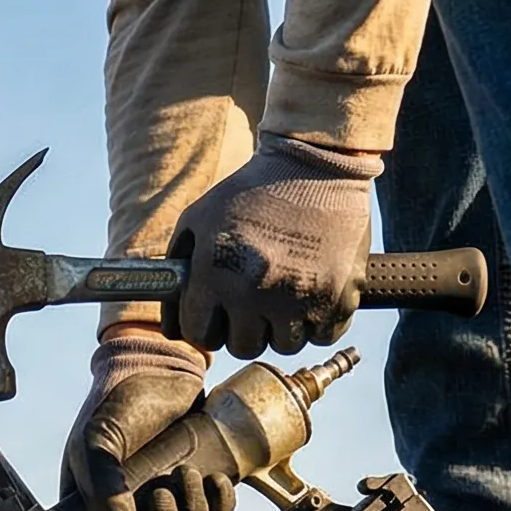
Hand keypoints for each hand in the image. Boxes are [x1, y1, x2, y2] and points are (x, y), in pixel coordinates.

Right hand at [62, 324, 235, 510]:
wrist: (158, 368)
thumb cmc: (118, 401)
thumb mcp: (97, 438)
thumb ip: (100, 486)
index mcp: (95, 506)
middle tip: (165, 495)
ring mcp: (166, 503)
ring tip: (189, 471)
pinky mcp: (199, 492)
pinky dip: (220, 505)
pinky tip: (213, 476)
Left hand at [166, 133, 377, 359]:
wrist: (315, 163)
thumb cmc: (252, 191)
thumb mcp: (199, 219)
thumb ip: (178, 270)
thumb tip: (172, 324)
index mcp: (216, 274)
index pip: (200, 335)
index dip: (208, 325)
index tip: (218, 315)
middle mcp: (256, 291)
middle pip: (243, 347)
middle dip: (245, 328)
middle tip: (254, 302)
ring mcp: (300, 296)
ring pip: (285, 345)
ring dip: (283, 327)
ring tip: (285, 294)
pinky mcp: (338, 295)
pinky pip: (324, 336)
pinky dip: (319, 323)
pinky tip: (313, 295)